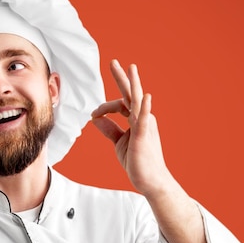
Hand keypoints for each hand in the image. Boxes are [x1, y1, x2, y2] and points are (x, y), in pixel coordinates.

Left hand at [91, 59, 170, 195]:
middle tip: (113, 62)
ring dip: (133, 84)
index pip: (120, 104)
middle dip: (121, 78)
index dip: (104, 106)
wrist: (150, 181)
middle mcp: (142, 119)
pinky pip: (143, 120)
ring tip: (131, 68)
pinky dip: (144, 107)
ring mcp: (144, 126)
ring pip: (137, 101)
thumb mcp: (119, 142)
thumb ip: (109, 129)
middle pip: (130, 94)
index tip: (93, 114)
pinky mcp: (143, 136)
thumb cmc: (137, 161)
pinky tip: (146, 97)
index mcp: (136, 119)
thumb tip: (95, 119)